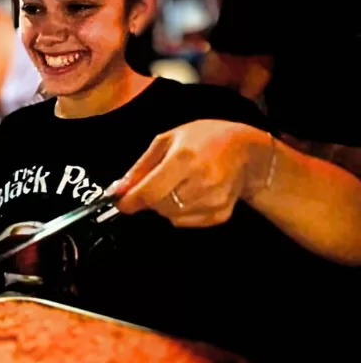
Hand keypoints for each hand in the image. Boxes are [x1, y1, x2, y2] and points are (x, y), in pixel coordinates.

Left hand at [114, 120, 270, 227]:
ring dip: (165, 204)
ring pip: (170, 216)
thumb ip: (140, 168)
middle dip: (149, 198)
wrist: (246, 151)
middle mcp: (201, 181)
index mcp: (185, 158)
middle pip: (158, 206)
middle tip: (158, 182)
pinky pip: (185, 222)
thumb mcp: (166, 141)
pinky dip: (180, 212)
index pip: (149, 192)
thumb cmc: (203, 139)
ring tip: (178, 184)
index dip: (130, 201)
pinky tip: (191, 193)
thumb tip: (117, 191)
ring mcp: (213, 200)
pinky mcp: (220, 214)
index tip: (121, 202)